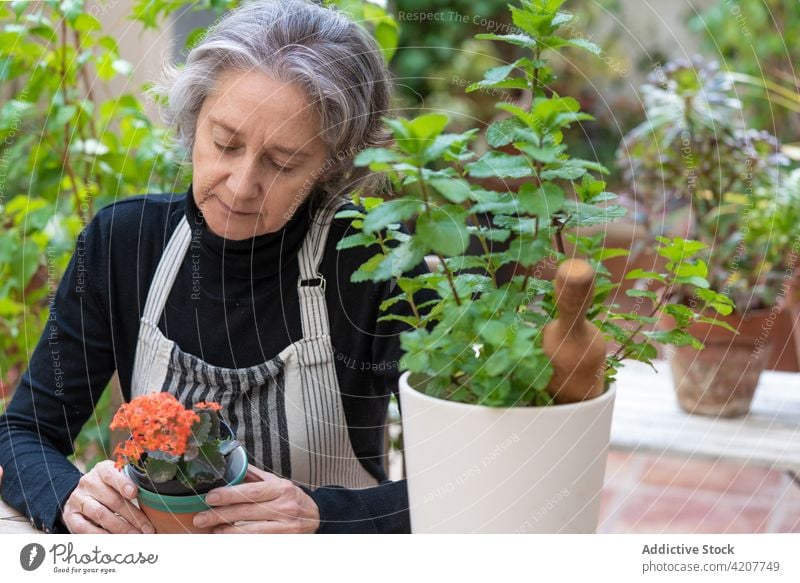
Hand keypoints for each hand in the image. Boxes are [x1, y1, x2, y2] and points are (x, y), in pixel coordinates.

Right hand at [62, 460, 153, 533]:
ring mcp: (78, 499)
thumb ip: (132, 482)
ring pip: (100, 514)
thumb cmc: (109, 486)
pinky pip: (85, 528)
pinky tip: (116, 539)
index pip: (111, 474)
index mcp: (102, 469)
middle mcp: (88, 482)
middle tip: (147, 528)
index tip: (135, 493)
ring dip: (120, 527)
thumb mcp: (118, 478)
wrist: (81, 494)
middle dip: (133, 516)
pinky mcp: (71, 516)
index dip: (123, 483)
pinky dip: (101, 535)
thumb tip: (154, 496)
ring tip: (136, 536)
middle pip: (112, 500)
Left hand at [193, 464, 319, 533]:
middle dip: (220, 515)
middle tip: (201, 517)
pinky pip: (258, 541)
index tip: (211, 496)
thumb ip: (256, 476)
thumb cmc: (292, 497)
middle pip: (247, 511)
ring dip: (228, 531)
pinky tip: (227, 537)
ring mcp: (286, 526)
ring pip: (251, 531)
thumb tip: (232, 465)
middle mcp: (285, 507)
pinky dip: (240, 540)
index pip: (252, 491)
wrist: (317, 516)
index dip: (230, 494)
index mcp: (282, 488)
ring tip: (212, 529)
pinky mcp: (285, 540)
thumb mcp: (278, 482)